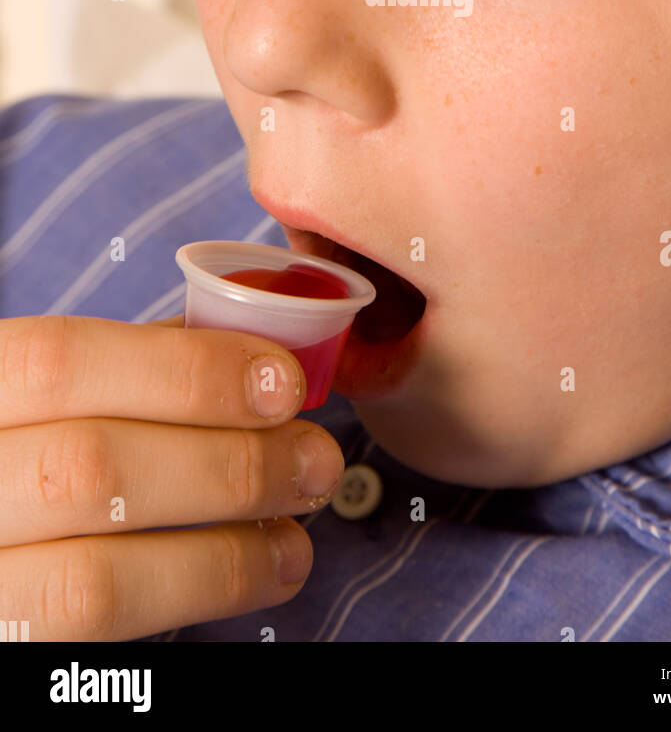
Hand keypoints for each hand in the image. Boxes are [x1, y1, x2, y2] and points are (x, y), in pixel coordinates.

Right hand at [0, 313, 344, 639]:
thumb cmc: (17, 450)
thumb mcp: (36, 393)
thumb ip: (122, 367)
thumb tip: (246, 359)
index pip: (60, 365)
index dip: (184, 371)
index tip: (281, 381)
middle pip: (89, 471)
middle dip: (227, 463)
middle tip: (314, 456)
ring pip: (95, 578)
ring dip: (225, 549)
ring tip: (299, 526)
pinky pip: (97, 638)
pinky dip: (198, 596)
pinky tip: (261, 568)